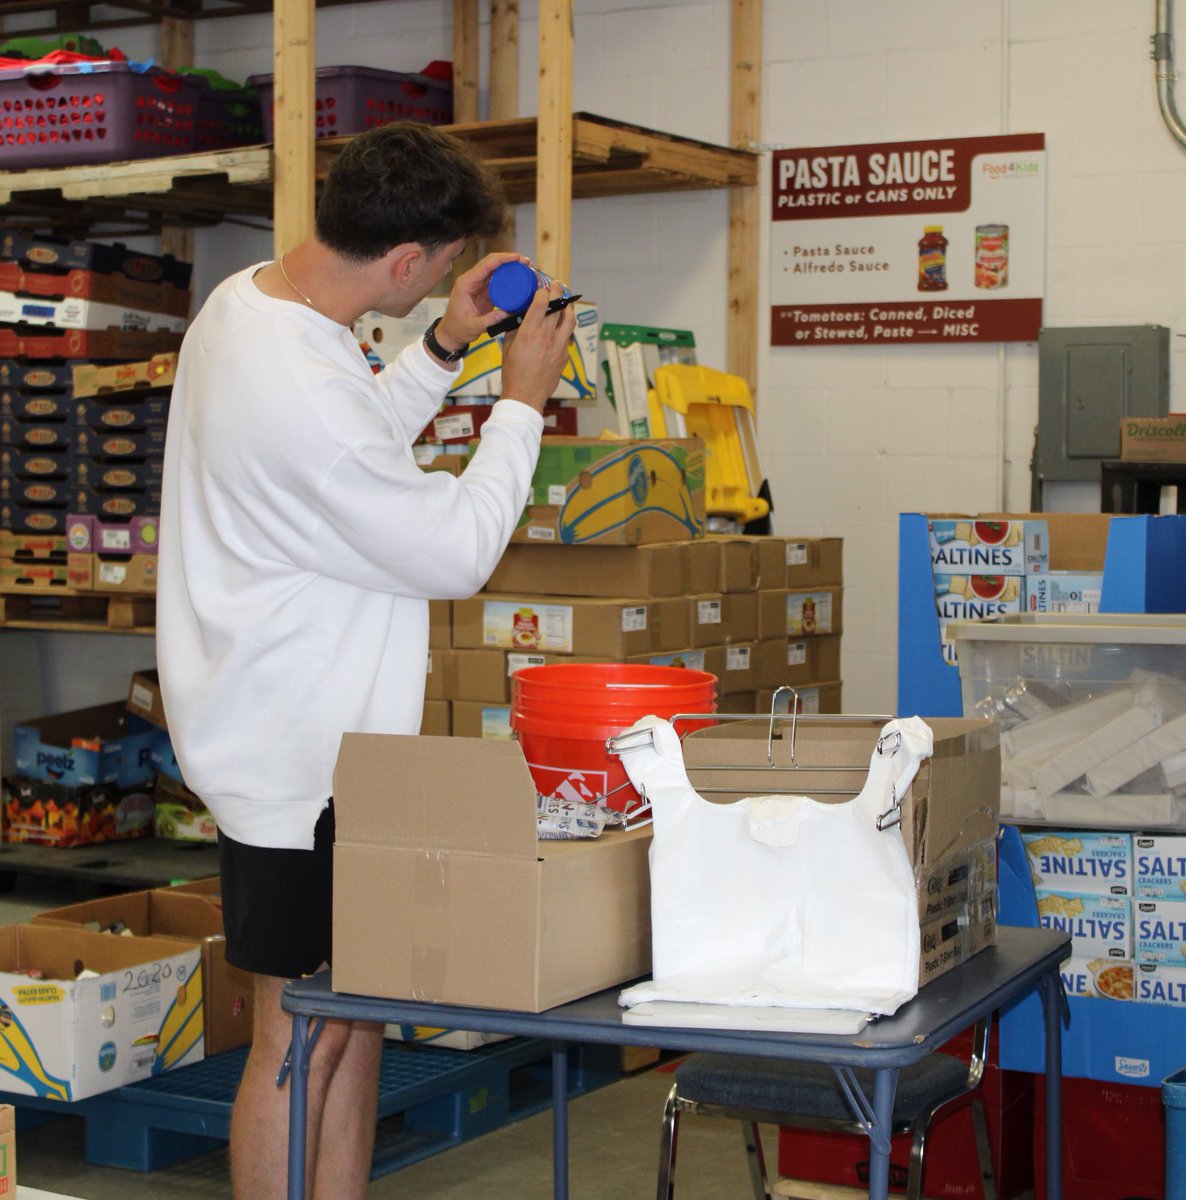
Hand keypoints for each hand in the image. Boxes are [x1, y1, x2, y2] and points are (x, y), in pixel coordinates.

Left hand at [433, 251, 527, 350]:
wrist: (452, 333)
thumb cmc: (458, 329)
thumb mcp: (473, 326)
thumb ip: (489, 320)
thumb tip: (507, 313)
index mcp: (466, 283)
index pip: (486, 265)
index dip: (502, 259)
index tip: (517, 258)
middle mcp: (471, 280)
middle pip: (491, 263)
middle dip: (508, 259)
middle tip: (526, 262)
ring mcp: (477, 285)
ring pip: (494, 269)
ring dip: (509, 266)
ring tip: (525, 267)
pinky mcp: (483, 291)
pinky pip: (496, 280)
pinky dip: (507, 277)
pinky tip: (518, 278)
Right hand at [499, 279, 576, 412]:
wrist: (525, 395)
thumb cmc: (513, 372)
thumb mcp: (509, 346)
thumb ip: (516, 327)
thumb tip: (521, 313)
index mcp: (529, 333)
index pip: (541, 302)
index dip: (542, 290)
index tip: (541, 286)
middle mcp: (546, 337)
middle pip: (557, 306)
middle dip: (557, 292)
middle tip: (555, 285)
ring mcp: (559, 346)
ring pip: (569, 319)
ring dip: (567, 307)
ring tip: (564, 301)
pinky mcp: (565, 355)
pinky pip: (568, 335)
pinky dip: (566, 325)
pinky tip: (561, 323)